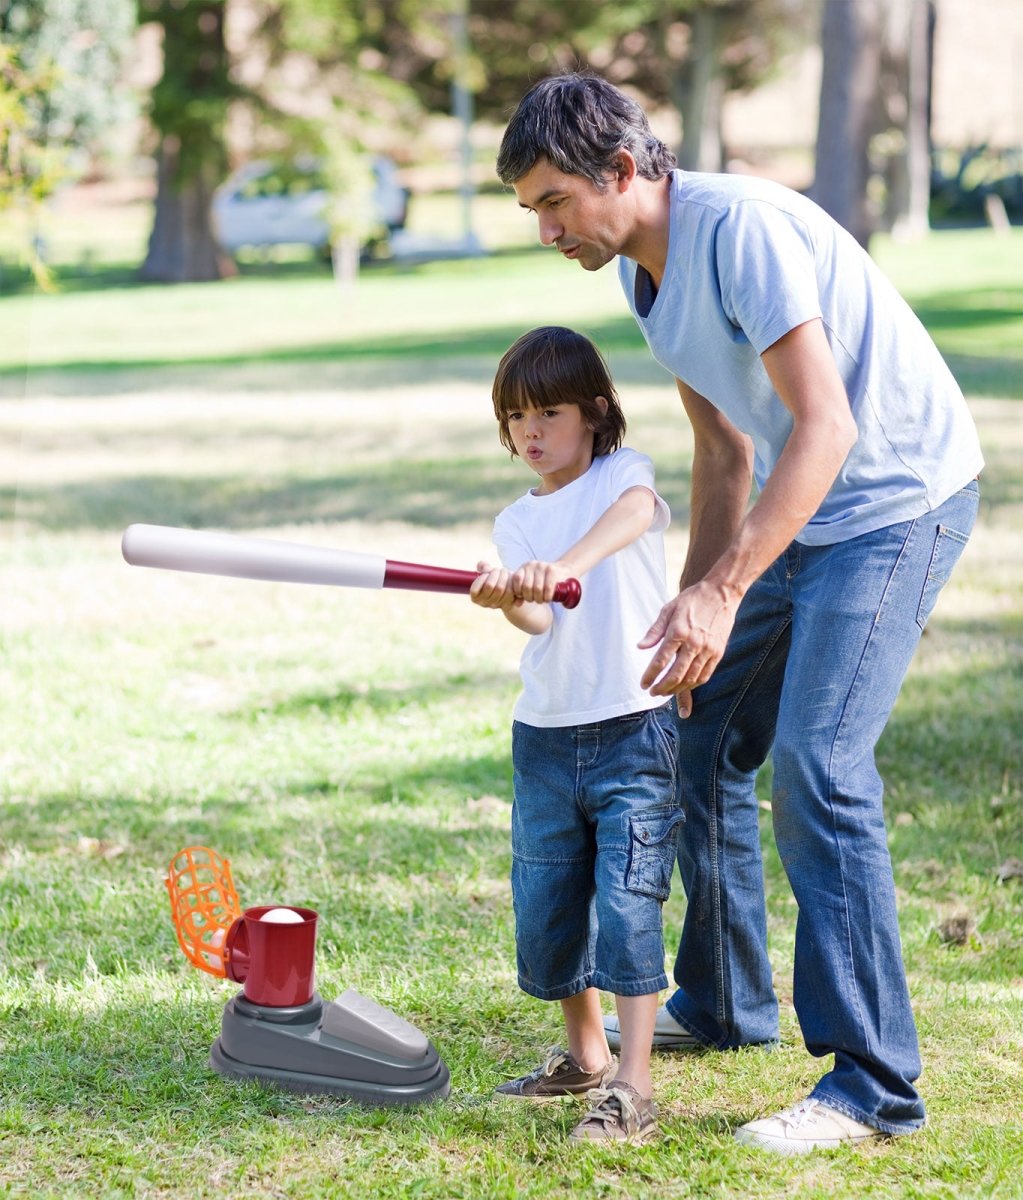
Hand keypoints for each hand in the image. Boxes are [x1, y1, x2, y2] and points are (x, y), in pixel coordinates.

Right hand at [470, 560, 519, 610]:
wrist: (510, 588)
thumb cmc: (497, 578)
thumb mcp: (489, 571)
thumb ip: (484, 567)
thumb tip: (482, 565)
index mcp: (475, 597)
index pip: (474, 590)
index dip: (481, 578)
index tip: (486, 573)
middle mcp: (484, 603)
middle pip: (489, 585)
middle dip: (495, 573)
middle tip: (498, 570)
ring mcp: (495, 605)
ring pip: (500, 588)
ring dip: (504, 576)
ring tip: (505, 573)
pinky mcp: (507, 604)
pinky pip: (509, 592)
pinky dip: (511, 583)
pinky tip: (511, 580)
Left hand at [510, 559, 571, 603]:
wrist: (562, 572)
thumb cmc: (543, 582)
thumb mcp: (530, 585)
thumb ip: (521, 594)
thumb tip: (517, 604)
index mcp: (524, 568)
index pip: (516, 579)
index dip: (518, 591)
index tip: (523, 596)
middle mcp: (531, 565)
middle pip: (527, 586)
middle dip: (530, 598)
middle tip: (535, 600)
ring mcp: (542, 566)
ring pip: (537, 588)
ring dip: (539, 599)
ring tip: (541, 600)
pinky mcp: (552, 570)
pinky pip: (548, 588)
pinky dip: (547, 597)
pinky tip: (548, 599)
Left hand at [638, 581, 738, 700]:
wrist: (721, 593)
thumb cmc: (693, 599)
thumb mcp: (668, 609)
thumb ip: (654, 631)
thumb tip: (641, 647)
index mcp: (678, 631)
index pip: (661, 661)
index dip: (650, 676)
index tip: (643, 684)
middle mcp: (694, 643)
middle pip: (676, 674)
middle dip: (662, 688)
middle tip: (653, 692)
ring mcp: (708, 649)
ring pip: (691, 678)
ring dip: (677, 689)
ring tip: (666, 691)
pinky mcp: (718, 652)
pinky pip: (705, 675)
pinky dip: (693, 684)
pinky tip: (684, 686)